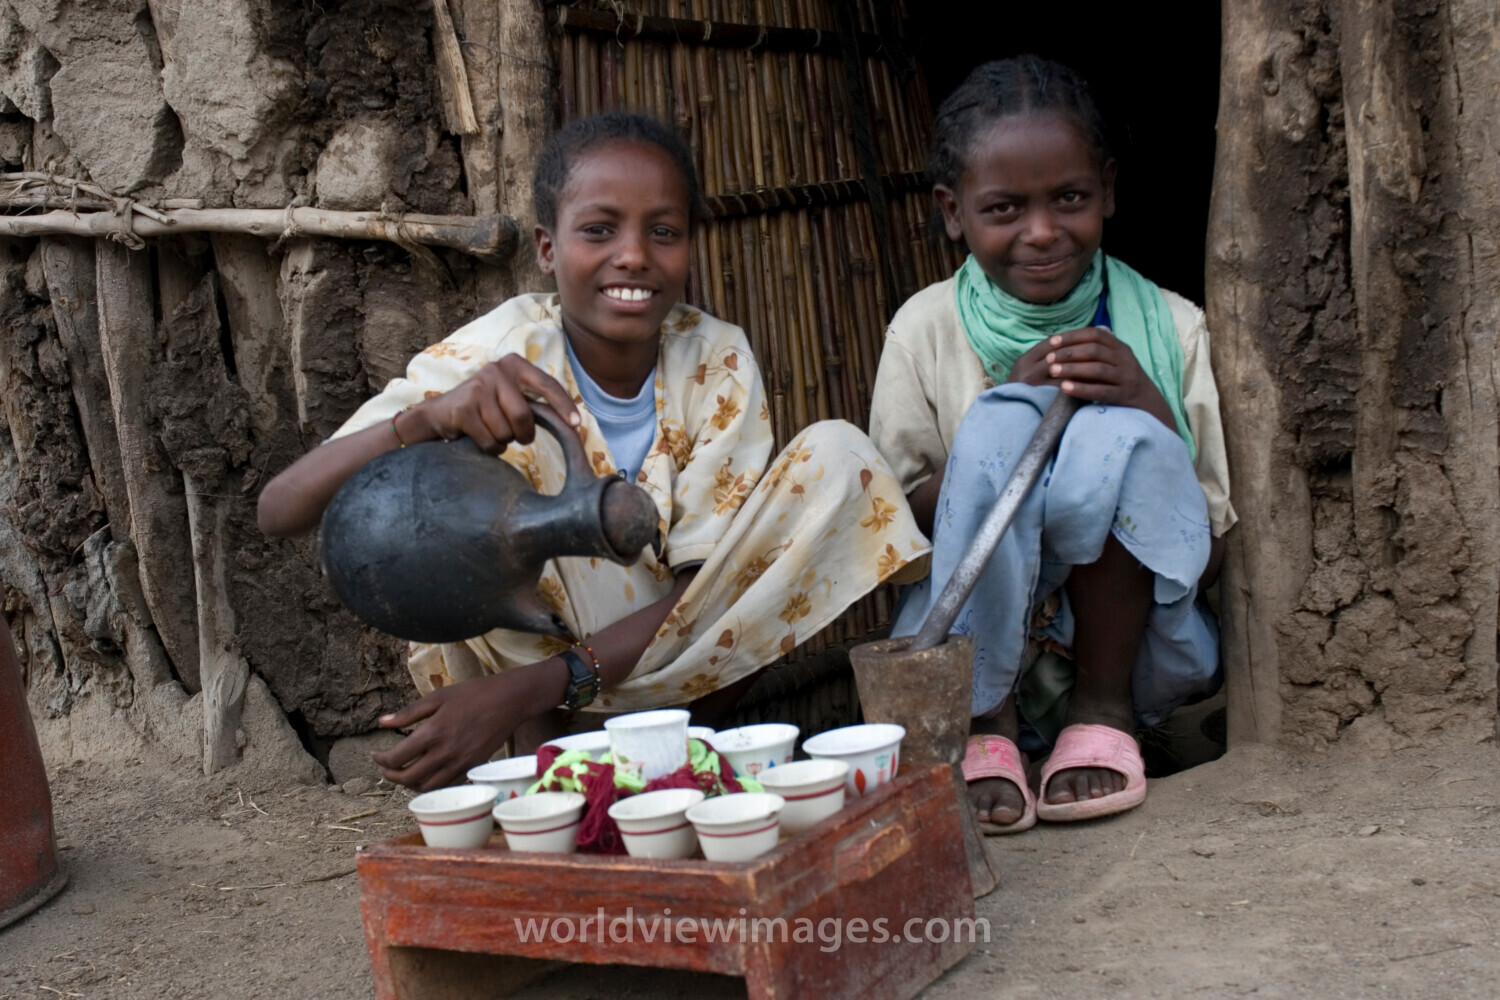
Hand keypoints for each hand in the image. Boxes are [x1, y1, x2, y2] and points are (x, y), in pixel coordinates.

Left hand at [371, 659, 566, 791]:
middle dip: (391, 775)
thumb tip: (382, 723)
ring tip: (403, 772)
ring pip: (426, 787)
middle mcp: (445, 753)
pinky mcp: (471, 767)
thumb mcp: (438, 697)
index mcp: (433, 733)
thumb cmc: (473, 694)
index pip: (397, 758)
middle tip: (384, 767)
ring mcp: (460, 763)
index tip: (375, 754)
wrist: (509, 701)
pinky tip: (426, 773)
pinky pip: (445, 785)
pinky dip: (430, 785)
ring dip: (409, 784)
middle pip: (408, 778)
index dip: (380, 760)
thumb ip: (408, 713)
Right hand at [402, 355, 580, 454]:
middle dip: (523, 434)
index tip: (576, 424)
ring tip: (491, 431)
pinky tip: (480, 437)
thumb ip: (534, 403)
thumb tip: (571, 422)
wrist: (441, 413)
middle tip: (517, 436)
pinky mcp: (463, 407)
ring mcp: (478, 387)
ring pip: (506, 432)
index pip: (547, 385)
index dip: (563, 406)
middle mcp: (496, 370)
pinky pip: (490, 441)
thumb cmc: (485, 408)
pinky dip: (490, 448)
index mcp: (514, 364)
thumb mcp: (511, 396)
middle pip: (524, 416)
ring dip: (503, 441)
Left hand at [1007, 326, 1173, 428]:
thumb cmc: (1120, 377)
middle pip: (1094, 351)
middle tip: (1048, 359)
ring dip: (1072, 369)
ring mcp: (1125, 377)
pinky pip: (1100, 391)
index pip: (1094, 335)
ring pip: (1097, 370)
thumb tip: (1062, 340)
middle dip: (1068, 353)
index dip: (1072, 336)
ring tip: (1052, 371)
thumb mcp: (1113, 358)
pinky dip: (1081, 389)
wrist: (1146, 400)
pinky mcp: (1123, 395)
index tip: (1052, 341)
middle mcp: (1124, 359)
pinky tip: (1064, 388)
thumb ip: (1095, 349)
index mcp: (1120, 346)